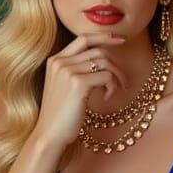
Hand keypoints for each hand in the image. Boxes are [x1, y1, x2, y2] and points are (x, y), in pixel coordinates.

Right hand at [32, 34, 126, 152]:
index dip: (104, 37)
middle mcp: (60, 61)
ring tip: (112, 93)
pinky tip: (106, 98)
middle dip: (115, 65)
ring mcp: (68, 71)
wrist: (50, 134)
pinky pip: (107, 76)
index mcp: (55, 60)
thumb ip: (77, 70)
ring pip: (105, 62)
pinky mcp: (78, 83)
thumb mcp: (64, 87)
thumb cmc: (60, 115)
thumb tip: (104, 62)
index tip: (121, 39)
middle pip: (98, 51)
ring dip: (116, 78)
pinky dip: (112, 87)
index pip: (84, 38)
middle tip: (122, 82)